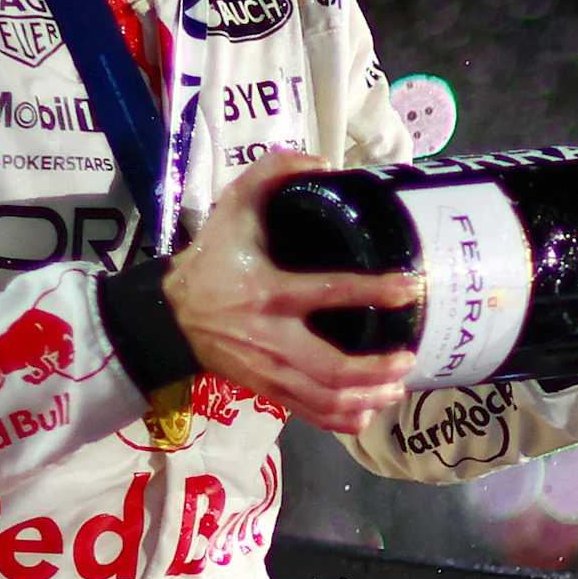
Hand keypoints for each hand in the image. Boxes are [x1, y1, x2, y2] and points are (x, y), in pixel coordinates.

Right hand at [165, 152, 423, 437]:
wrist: (168, 314)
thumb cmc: (210, 259)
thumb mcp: (232, 208)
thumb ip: (270, 174)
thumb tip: (322, 160)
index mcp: (269, 292)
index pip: (328, 292)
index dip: (372, 290)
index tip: (408, 286)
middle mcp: (271, 338)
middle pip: (330, 368)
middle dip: (374, 370)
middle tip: (407, 358)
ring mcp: (268, 370)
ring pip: (323, 398)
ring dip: (366, 397)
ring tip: (398, 387)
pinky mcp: (265, 389)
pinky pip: (307, 413)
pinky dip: (340, 418)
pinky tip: (368, 411)